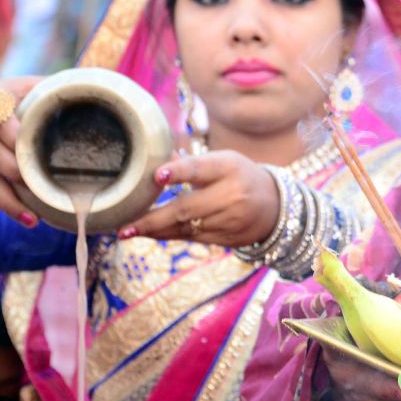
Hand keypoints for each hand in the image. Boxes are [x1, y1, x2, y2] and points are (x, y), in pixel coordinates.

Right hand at [0, 78, 42, 224]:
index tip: (49, 164)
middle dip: (24, 178)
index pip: (9, 129)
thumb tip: (86, 85)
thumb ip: (42, 89)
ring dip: (11, 202)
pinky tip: (16, 210)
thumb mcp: (14, 89)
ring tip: (33, 219)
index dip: (28, 149)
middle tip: (47, 190)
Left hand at [120, 150, 278, 246]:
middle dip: (152, 218)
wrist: (275, 206)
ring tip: (127, 231)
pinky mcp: (226, 239)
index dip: (179, 172)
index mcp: (229, 167)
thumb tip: (152, 161)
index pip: (200, 168)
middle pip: (186, 208)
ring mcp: (229, 220)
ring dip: (154, 230)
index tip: (157, 176)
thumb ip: (191, 164)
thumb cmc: (239, 176)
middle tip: (125, 222)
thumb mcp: (224, 161)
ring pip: (185, 227)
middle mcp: (231, 195)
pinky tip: (150, 234)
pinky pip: (191, 238)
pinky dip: (168, 235)